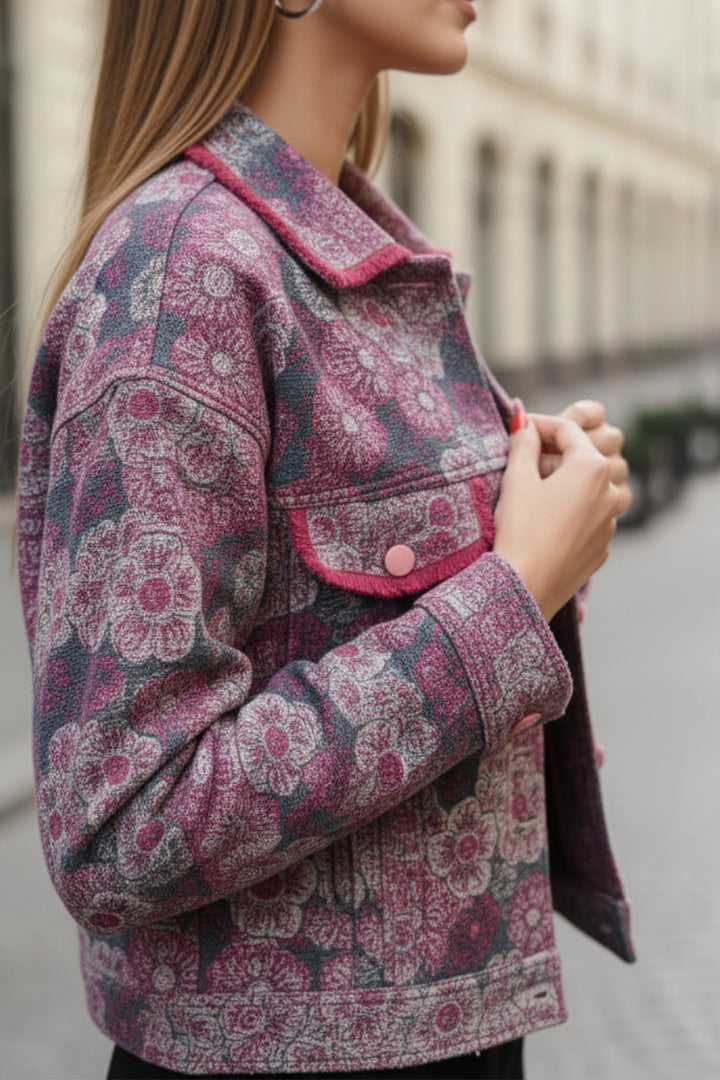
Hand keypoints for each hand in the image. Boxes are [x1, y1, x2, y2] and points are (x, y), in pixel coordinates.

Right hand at [494, 405, 629, 621]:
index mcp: (591, 467)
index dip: (539, 425)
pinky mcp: (602, 545)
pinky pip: (594, 516)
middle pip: (587, 455)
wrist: (525, 586)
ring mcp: (610, 521)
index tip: (518, 429)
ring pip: (597, 487)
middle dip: (560, 451)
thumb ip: (523, 443)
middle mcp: (610, 490)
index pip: (568, 429)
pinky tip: (549, 518)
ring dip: (574, 480)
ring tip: (543, 488)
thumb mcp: (516, 479)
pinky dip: (576, 509)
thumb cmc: (520, 531)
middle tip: (528, 458)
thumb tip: (523, 418)